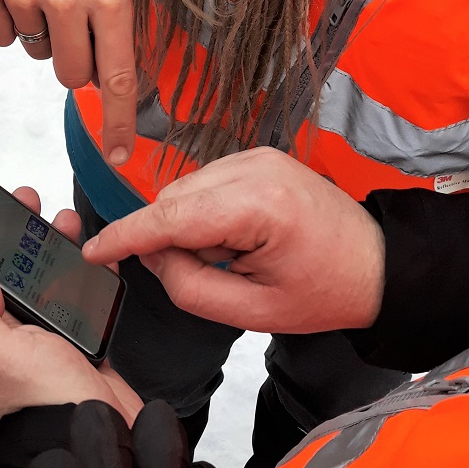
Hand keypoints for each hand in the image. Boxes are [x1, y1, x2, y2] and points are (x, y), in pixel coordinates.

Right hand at [0, 0, 137, 165]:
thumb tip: (110, 82)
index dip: (120, 121)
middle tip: (77, 21)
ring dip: (43, 33)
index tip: (119, 152)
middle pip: (71, 76)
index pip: (118, 76)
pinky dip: (9, 22)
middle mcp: (68, 0)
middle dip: (76, 60)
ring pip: (36, 53)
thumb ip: (117, 24)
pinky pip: (1, 37)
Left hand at [0, 187, 142, 424]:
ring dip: (57, 247)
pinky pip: (88, 298)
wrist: (104, 441)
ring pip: (50, 280)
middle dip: (19, 236)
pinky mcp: (87, 344)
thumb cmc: (49, 405)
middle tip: (30, 206)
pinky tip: (98, 258)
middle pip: (12, 273)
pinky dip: (93, 274)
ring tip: (67, 223)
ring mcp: (53, 341)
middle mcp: (16, 338)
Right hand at [83, 148, 384, 333]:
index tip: (91, 252)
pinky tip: (236, 238)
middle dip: (169, 240)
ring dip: (189, 228)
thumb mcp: (251, 310)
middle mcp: (255, 168)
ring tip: (234, 257)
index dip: (124, 236)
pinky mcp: (256, 157)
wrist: (377, 265)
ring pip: (184, 192)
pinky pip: (203, 185)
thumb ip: (188, 286)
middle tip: (206, 275)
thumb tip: (152, 257)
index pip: (170, 217)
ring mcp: (256, 156)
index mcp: (259, 205)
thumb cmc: (325, 291)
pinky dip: (204, 214)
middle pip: (172, 202)